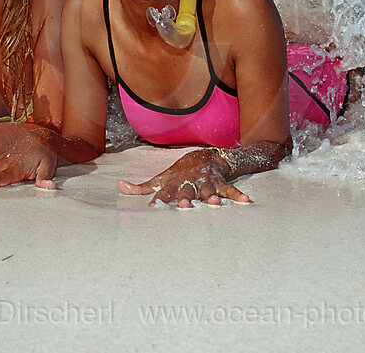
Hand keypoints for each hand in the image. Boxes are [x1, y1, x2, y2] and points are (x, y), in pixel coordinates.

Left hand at [117, 149, 248, 207]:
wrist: (205, 156)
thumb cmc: (179, 173)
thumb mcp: (160, 178)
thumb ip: (141, 187)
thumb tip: (118, 186)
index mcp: (173, 184)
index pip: (164, 192)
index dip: (159, 199)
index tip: (154, 208)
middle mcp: (189, 184)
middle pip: (187, 192)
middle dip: (186, 198)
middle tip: (185, 205)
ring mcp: (205, 183)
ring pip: (208, 191)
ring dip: (211, 197)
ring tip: (214, 203)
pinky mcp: (220, 183)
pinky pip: (229, 189)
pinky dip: (237, 195)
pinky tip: (246, 201)